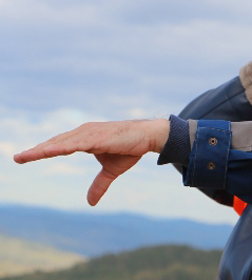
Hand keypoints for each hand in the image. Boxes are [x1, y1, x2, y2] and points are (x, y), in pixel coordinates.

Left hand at [14, 119, 169, 205]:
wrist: (149, 136)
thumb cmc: (130, 148)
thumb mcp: (111, 170)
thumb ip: (99, 184)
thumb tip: (90, 203)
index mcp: (85, 138)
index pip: (59, 144)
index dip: (42, 151)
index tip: (23, 157)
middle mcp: (84, 132)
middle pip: (55, 142)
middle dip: (36, 151)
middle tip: (17, 158)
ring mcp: (90, 133)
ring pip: (62, 142)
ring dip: (44, 149)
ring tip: (27, 156)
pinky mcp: (98, 136)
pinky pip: (75, 142)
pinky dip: (61, 146)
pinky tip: (49, 151)